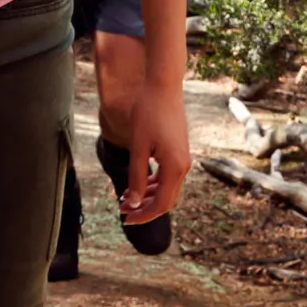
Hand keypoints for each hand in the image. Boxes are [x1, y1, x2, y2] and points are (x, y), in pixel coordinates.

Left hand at [121, 78, 193, 225]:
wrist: (164, 86)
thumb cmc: (148, 113)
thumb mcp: (138, 146)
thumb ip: (136, 176)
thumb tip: (132, 203)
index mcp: (174, 167)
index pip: (161, 204)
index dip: (143, 215)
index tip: (126, 219)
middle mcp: (183, 166)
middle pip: (166, 200)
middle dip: (144, 208)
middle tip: (123, 211)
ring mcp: (182, 159)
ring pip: (167, 188)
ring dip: (147, 196)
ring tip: (126, 198)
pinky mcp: (178, 151)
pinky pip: (168, 176)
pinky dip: (153, 184)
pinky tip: (139, 183)